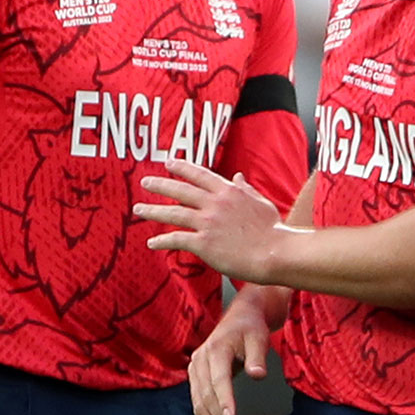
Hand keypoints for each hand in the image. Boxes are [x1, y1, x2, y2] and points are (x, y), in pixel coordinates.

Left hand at [136, 160, 283, 282]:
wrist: (275, 252)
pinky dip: (162, 241)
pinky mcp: (204, 243)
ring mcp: (208, 223)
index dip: (183, 168)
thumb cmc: (273, 230)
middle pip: (181, 190)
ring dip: (153, 210)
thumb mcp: (260, 202)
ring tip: (138, 209)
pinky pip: (177, 239)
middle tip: (145, 181)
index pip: (200, 175)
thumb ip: (246, 189)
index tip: (169, 163)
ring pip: (173, 213)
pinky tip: (152, 243)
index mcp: (229, 192)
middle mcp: (215, 204)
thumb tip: (238, 176)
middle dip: (160, 185)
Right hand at [189, 287, 284, 414]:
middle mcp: (200, 360)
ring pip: (199, 404)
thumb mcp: (259, 337)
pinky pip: (198, 403)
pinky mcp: (196, 378)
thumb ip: (257, 356)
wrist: (239, 318)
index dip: (224, 400)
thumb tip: (258, 375)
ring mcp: (195, 370)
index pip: (219, 379)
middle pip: (207, 396)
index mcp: (215, 349)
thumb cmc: (251, 328)